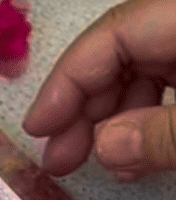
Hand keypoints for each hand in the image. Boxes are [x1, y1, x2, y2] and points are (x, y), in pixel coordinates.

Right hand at [23, 0, 175, 178]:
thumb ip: (163, 132)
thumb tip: (105, 148)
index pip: (109, 35)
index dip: (66, 82)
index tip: (38, 129)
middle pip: (121, 56)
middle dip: (85, 110)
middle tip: (59, 161)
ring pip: (144, 73)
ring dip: (113, 121)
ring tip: (98, 165)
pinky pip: (170, 85)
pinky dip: (147, 119)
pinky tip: (135, 155)